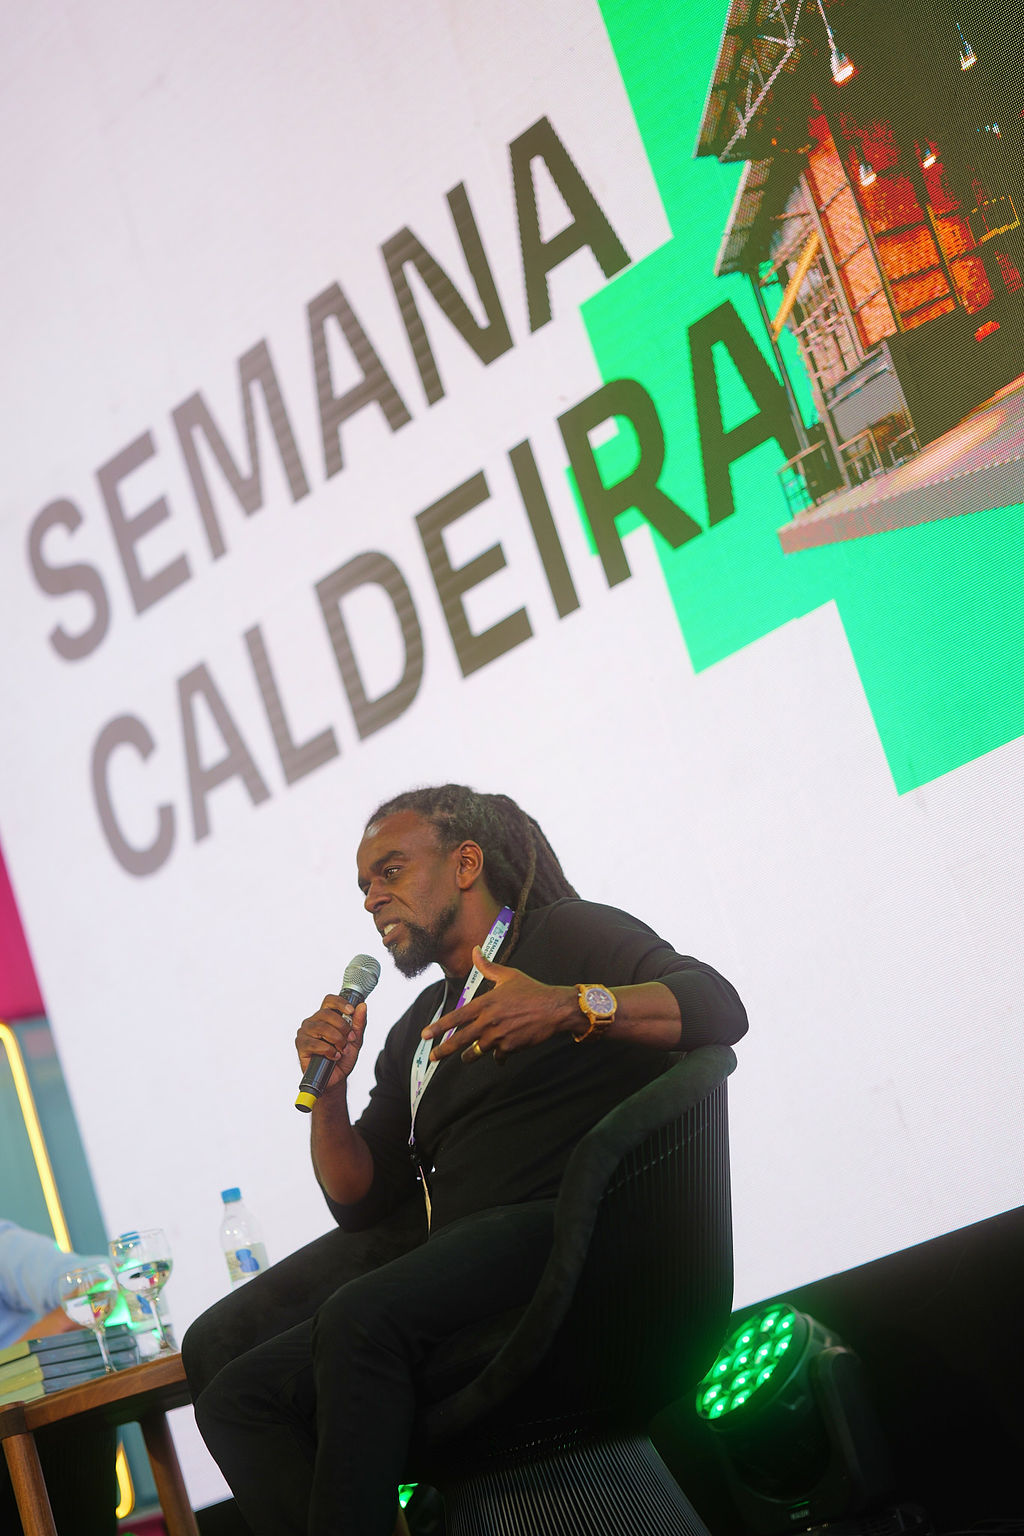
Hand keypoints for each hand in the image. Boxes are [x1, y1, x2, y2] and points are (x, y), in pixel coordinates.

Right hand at [295, 996, 367, 1092]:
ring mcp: (305, 1033)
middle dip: (342, 1027)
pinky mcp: (301, 1045)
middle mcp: (313, 1022)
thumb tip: (362, 1006)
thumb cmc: (343, 1057)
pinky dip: (328, 1050)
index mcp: (325, 1017)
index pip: (329, 1001)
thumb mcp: (355, 1040)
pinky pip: (315, 1043)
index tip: (351, 1011)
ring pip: (321, 1027)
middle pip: (326, 1013)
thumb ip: (359, 1024)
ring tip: (341, 1050)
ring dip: (336, 1039)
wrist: (336, 1078)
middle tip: (349, 1039)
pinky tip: (333, 1056)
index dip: (340, 1003)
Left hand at [422, 949, 574, 1062]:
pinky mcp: (510, 1048)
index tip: (425, 1035)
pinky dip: (498, 1056)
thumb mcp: (509, 975)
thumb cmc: (532, 990)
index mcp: (485, 1004)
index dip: (439, 1027)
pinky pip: (497, 1056)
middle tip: (433, 1056)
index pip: (456, 1017)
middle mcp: (488, 1022)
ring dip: (470, 1056)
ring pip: (476, 1052)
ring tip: (465, 1058)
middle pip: (460, 1040)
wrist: (554, 1009)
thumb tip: (475, 950)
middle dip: (444, 1050)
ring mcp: (498, 1037)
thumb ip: (488, 967)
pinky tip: (500, 1055)